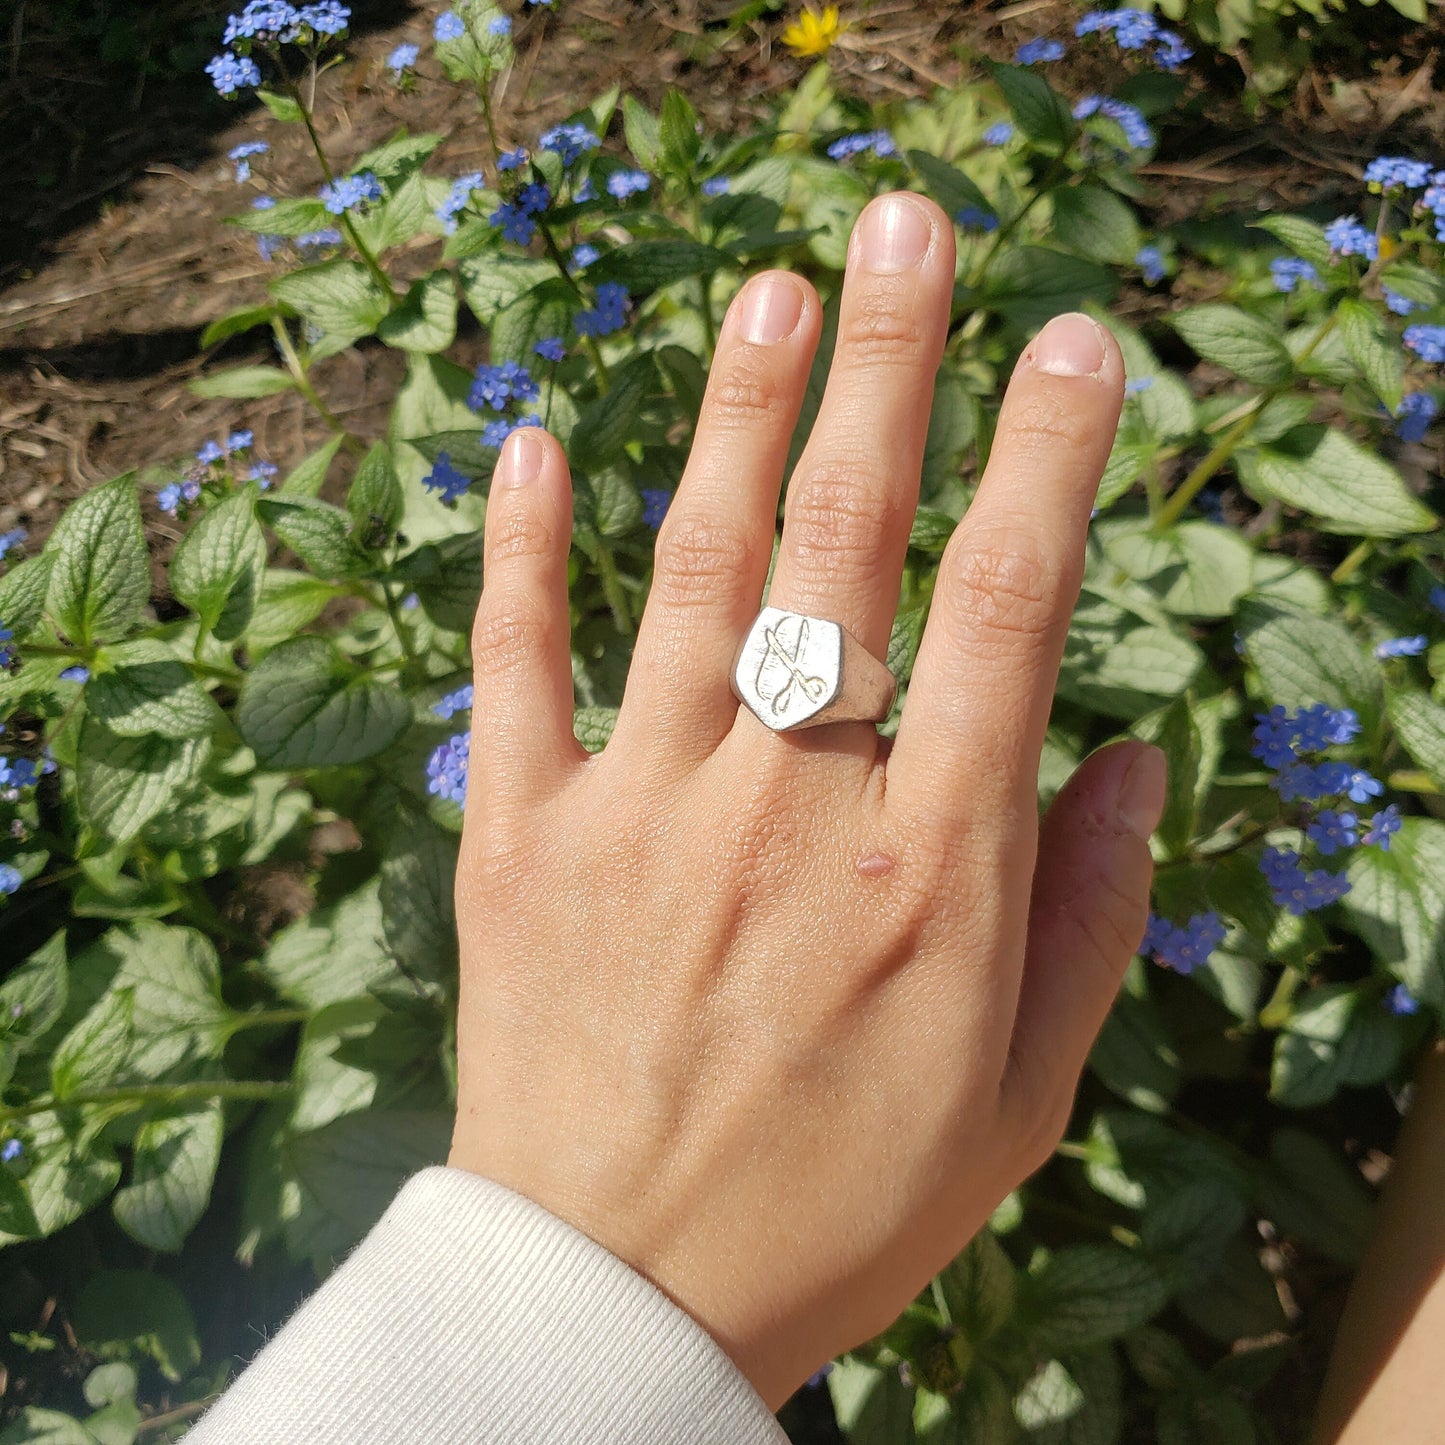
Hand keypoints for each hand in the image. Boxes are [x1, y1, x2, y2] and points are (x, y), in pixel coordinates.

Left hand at [448, 189, 1164, 1409]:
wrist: (619, 1299)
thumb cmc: (837, 1204)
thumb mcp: (1012, 1097)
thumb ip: (1078, 919)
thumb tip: (1125, 760)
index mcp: (926, 870)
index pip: (1007, 611)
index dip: (1045, 459)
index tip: (1073, 341)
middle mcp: (788, 810)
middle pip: (849, 545)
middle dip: (892, 369)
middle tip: (910, 224)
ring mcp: (641, 814)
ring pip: (697, 572)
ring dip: (739, 418)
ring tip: (775, 291)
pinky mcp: (519, 841)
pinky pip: (516, 668)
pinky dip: (517, 551)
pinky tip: (531, 441)